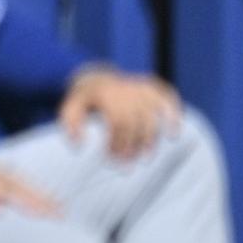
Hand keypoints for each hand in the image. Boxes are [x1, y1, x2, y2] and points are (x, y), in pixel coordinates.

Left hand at [62, 65, 185, 160]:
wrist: (94, 77)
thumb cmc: (83, 101)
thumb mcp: (69, 109)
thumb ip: (71, 126)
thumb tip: (79, 144)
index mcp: (106, 94)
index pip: (118, 122)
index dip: (117, 142)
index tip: (111, 158)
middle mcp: (126, 89)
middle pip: (136, 122)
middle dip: (133, 145)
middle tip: (127, 164)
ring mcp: (141, 86)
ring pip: (152, 115)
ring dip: (151, 138)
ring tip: (147, 158)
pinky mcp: (152, 86)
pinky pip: (167, 96)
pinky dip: (173, 113)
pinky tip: (173, 132)